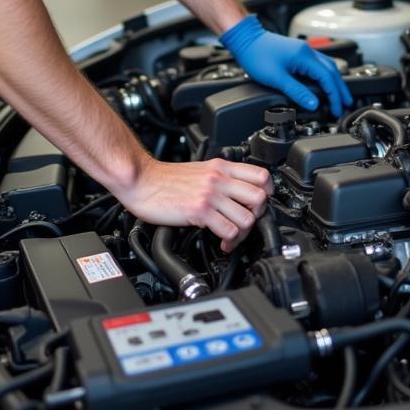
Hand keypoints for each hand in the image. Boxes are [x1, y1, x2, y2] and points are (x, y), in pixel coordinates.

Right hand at [118, 157, 272, 252]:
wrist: (142, 181)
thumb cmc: (166, 179)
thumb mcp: (201, 170)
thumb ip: (221, 178)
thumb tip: (239, 194)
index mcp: (221, 167)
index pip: (262, 175)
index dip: (267, 193)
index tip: (259, 206)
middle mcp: (219, 178)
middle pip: (260, 198)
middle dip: (257, 216)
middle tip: (246, 223)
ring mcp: (211, 194)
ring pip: (248, 218)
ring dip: (243, 233)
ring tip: (233, 237)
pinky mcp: (200, 210)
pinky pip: (229, 230)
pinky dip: (230, 241)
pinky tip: (222, 242)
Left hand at [220, 14, 352, 115]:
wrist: (246, 40)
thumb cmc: (257, 55)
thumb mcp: (277, 78)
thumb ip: (297, 92)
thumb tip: (314, 104)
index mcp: (305, 57)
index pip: (328, 78)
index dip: (334, 96)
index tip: (337, 108)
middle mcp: (308, 52)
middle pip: (333, 72)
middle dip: (341, 90)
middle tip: (347, 104)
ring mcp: (304, 51)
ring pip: (328, 67)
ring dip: (335, 82)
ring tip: (341, 96)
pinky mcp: (299, 53)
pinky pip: (319, 65)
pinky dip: (326, 76)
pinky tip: (325, 82)